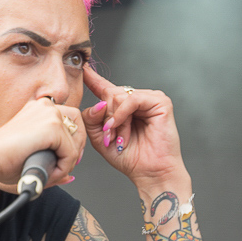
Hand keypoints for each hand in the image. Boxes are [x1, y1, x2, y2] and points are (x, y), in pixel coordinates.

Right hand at [0, 98, 85, 188]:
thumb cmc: (2, 159)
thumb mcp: (32, 156)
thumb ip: (52, 164)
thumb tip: (70, 177)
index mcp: (39, 108)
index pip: (70, 118)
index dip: (73, 140)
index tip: (65, 159)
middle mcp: (45, 106)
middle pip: (78, 124)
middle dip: (76, 148)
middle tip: (65, 166)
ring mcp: (50, 114)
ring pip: (75, 142)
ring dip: (68, 162)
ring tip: (52, 174)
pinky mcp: (52, 127)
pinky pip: (70, 153)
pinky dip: (63, 168)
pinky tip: (48, 173)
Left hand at [81, 66, 189, 190]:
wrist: (150, 172)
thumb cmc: (129, 158)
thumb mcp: (100, 138)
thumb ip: (91, 119)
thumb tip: (97, 104)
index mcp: (122, 108)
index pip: (104, 88)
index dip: (92, 78)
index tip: (82, 68)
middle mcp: (135, 100)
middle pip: (109, 93)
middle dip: (105, 118)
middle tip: (110, 138)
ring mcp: (149, 99)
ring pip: (119, 96)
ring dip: (115, 120)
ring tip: (119, 138)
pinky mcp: (160, 102)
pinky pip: (132, 98)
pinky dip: (122, 113)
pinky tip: (118, 125)